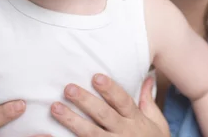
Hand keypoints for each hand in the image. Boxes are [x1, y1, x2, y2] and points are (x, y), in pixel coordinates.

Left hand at [50, 74, 169, 135]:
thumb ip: (148, 101)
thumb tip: (147, 77)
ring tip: (55, 108)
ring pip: (91, 133)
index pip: (123, 101)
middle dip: (86, 101)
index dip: (110, 89)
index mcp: (136, 120)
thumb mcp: (157, 122)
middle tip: (68, 88)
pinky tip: (50, 134)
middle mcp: (125, 133)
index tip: (96, 77)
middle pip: (104, 115)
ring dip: (72, 121)